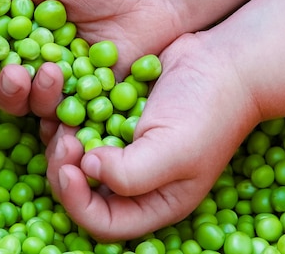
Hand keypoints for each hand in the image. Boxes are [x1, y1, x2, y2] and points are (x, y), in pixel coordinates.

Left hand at [45, 32, 260, 240]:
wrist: (224, 61)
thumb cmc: (208, 110)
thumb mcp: (176, 150)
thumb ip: (130, 173)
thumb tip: (86, 168)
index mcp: (155, 200)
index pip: (105, 223)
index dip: (78, 204)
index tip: (70, 170)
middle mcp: (136, 179)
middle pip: (83, 191)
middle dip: (64, 170)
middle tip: (64, 139)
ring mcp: (123, 147)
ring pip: (75, 157)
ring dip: (60, 142)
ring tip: (62, 117)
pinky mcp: (114, 117)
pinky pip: (80, 124)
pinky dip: (67, 116)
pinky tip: (65, 99)